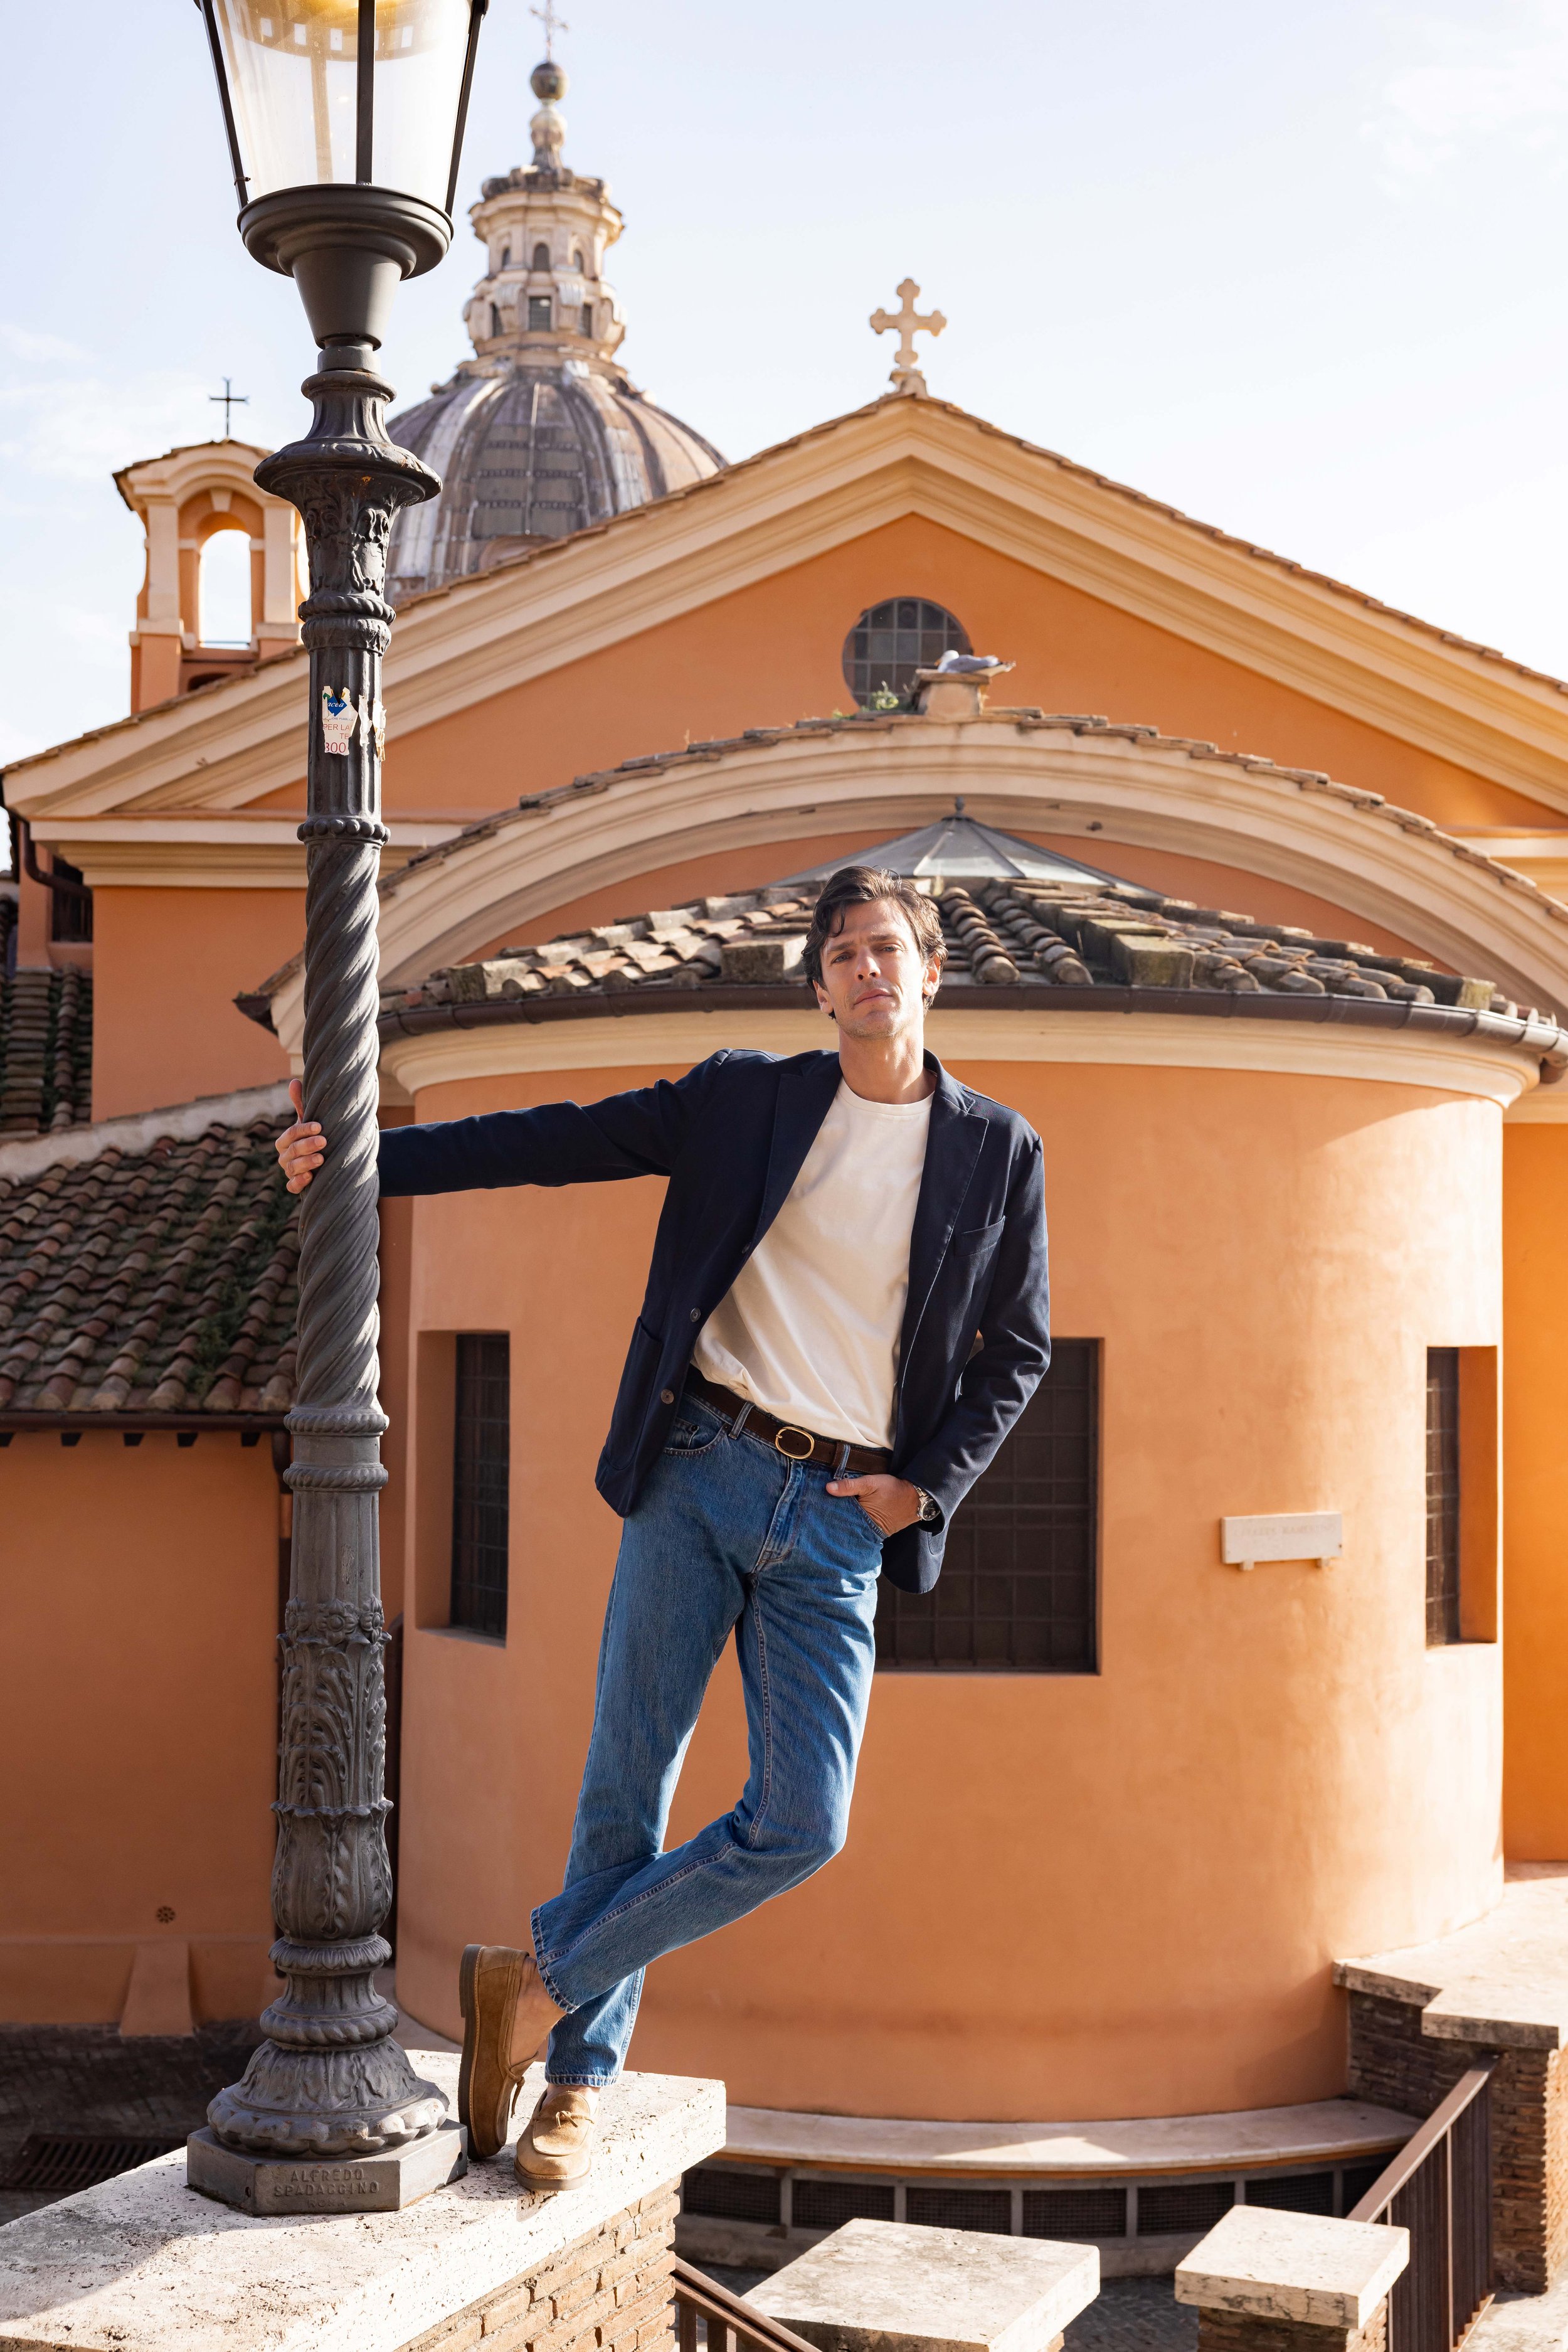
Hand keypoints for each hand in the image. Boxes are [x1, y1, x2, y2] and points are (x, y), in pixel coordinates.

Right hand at [276, 1079, 325, 1193]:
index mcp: (285, 1140)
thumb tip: (294, 1081)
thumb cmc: (315, 1136)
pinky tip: (311, 1178)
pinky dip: (299, 1183)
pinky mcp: (295, 1185)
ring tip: (322, 1159)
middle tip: (324, 1141)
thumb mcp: (310, 1121)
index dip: (303, 1129)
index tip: (320, 1126)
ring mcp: (289, 1171)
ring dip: (306, 1163)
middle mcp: (284, 1156)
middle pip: (291, 1151)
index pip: (291, 1134)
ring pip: (292, 1168)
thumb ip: (302, 1104)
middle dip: (306, 1145)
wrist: (324, 1160)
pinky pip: (292, 1186)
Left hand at [826, 1472, 924, 1535]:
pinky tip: (849, 1512)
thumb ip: (849, 1485)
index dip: (827, 1510)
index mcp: (860, 1519)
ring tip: (832, 1508)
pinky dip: (855, 1519)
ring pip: (852, 1525)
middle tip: (821, 1507)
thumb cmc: (893, 1490)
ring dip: (844, 1517)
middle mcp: (864, 1529)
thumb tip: (828, 1488)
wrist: (916, 1498)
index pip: (837, 1517)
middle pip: (843, 1523)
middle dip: (834, 1516)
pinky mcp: (877, 1530)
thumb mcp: (870, 1483)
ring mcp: (871, 1531)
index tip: (817, 1504)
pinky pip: (861, 1525)